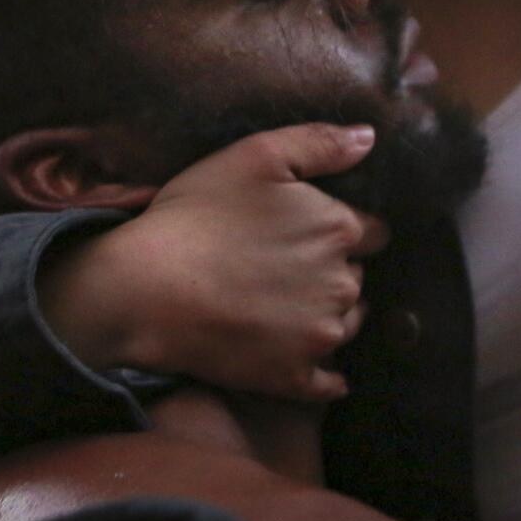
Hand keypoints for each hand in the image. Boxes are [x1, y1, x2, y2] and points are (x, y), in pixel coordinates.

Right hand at [41, 123, 389, 401]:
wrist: (146, 290)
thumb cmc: (198, 216)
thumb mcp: (257, 156)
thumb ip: (319, 143)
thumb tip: (369, 138)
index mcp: (340, 229)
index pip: (373, 232)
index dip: (343, 230)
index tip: (310, 233)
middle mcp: (342, 285)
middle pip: (358, 279)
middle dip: (333, 272)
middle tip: (284, 269)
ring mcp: (320, 337)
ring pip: (346, 325)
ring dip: (327, 317)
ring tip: (282, 307)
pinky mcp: (296, 378)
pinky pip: (330, 383)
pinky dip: (323, 374)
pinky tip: (300, 359)